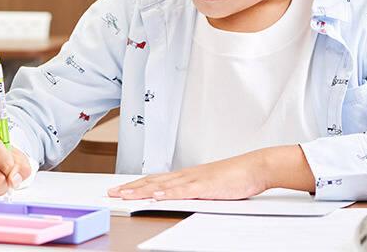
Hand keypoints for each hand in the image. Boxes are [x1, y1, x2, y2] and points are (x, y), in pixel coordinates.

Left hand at [107, 150, 270, 200]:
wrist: (254, 167)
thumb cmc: (234, 177)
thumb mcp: (208, 186)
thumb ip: (192, 191)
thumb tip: (176, 198)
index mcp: (185, 176)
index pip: (154, 181)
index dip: (136, 185)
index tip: (120, 189)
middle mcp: (185, 176)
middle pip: (152, 182)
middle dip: (131, 188)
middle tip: (113, 192)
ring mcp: (194, 180)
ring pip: (163, 186)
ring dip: (142, 190)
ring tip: (125, 194)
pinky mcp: (205, 187)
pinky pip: (184, 191)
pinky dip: (168, 193)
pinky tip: (156, 196)